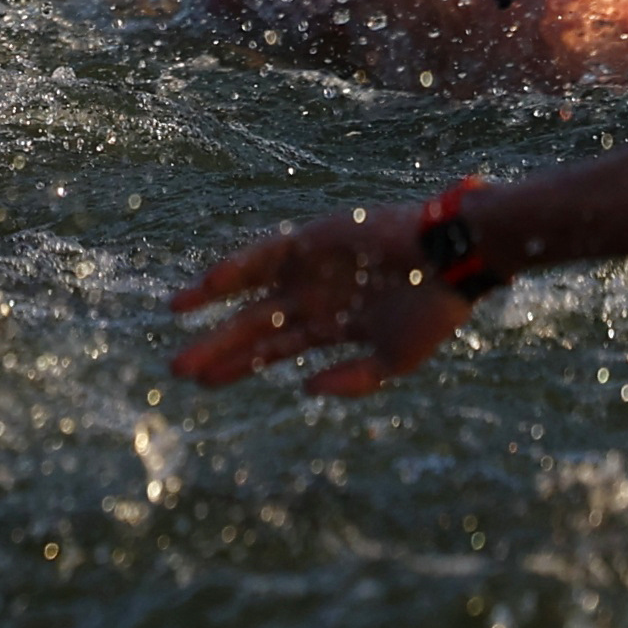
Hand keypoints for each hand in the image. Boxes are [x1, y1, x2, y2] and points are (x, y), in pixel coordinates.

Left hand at [168, 203, 477, 395]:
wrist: (452, 260)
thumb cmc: (431, 313)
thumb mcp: (394, 361)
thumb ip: (352, 380)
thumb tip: (304, 389)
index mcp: (329, 327)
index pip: (271, 351)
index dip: (236, 365)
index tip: (202, 382)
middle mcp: (311, 298)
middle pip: (251, 326)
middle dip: (215, 345)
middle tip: (175, 367)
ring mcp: (309, 268)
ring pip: (249, 287)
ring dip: (213, 299)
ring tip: (175, 311)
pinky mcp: (312, 239)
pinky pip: (266, 253)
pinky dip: (239, 266)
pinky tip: (210, 282)